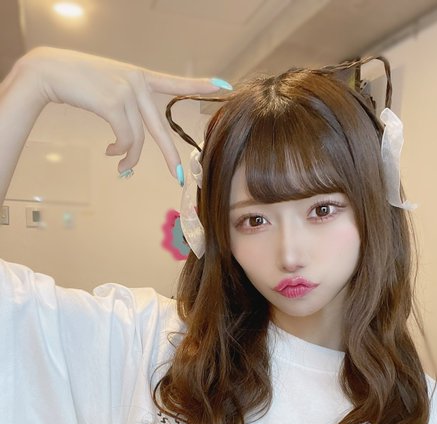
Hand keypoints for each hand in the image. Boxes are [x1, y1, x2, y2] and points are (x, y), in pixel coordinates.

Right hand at [17, 47, 227, 179]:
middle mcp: (138, 82)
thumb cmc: (78, 82)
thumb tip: (130, 145)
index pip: (174, 83)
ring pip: (139, 139)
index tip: (223, 85)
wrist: (50, 71)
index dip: (199, 86)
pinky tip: (110, 153)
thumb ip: (127, 107)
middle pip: (161, 128)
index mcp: (140, 77)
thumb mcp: (109, 89)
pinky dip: (120, 151)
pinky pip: (125, 139)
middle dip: (170, 156)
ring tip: (121, 166)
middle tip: (179, 176)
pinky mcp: (114, 103)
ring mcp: (127, 92)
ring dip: (129, 158)